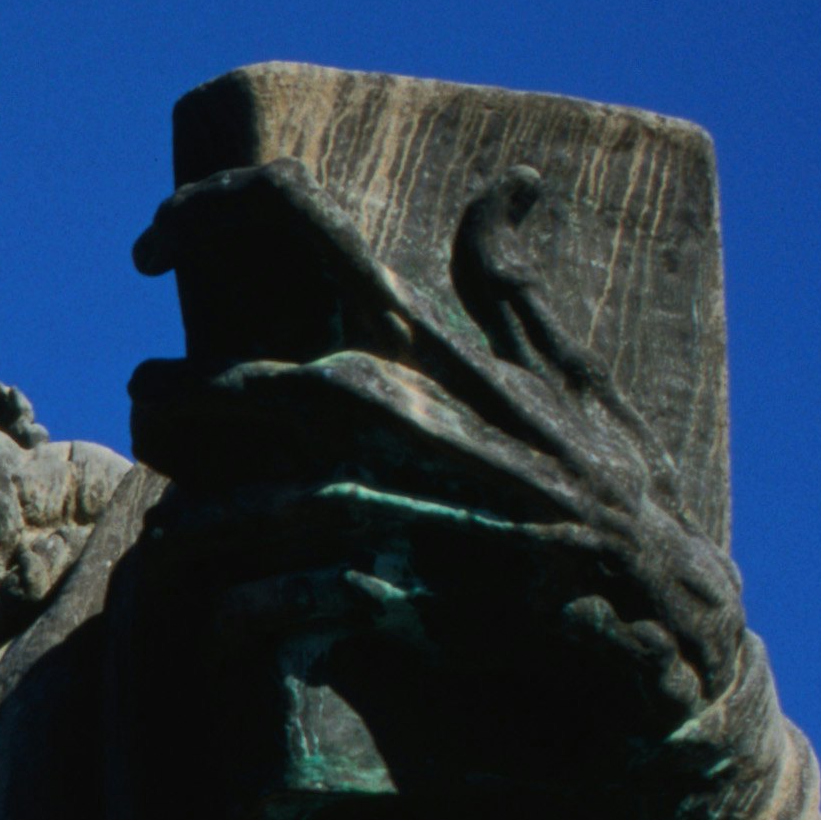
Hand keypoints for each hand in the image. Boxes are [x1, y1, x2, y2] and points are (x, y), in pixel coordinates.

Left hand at [127, 161, 751, 755]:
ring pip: (242, 508)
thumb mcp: (573, 378)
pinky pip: (280, 604)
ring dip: (189, 532)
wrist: (671, 620)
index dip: (208, 210)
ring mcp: (404, 504)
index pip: (301, 221)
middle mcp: (403, 408)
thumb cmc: (611, 495)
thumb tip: (509, 189)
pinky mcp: (409, 597)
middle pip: (234, 384)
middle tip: (149, 435)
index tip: (150, 251)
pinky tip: (220, 630)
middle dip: (166, 411)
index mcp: (428, 341)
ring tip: (169, 547)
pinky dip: (238, 619)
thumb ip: (512, 290)